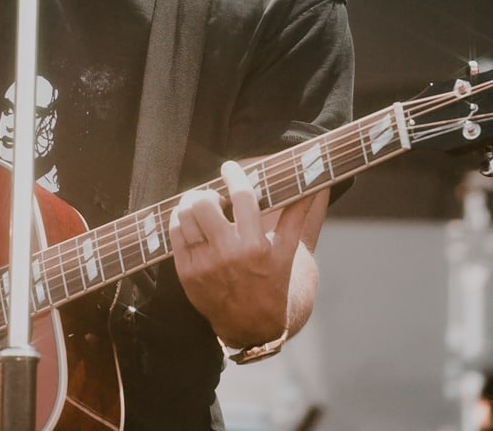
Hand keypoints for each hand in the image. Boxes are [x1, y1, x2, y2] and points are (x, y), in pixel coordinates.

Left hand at [169, 160, 319, 346]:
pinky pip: (174, 235)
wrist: (254, 326)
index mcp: (256, 246)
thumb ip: (299, 214)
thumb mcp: (289, 251)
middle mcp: (228, 255)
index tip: (229, 167)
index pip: (241, 197)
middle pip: (204, 204)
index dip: (233, 175)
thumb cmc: (275, 282)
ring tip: (201, 205)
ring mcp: (205, 265)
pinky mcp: (187, 274)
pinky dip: (179, 220)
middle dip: (208, 191)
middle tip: (214, 193)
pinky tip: (189, 220)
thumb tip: (318, 185)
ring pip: (185, 216)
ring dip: (190, 202)